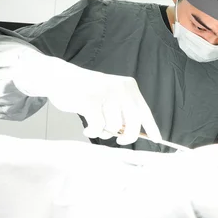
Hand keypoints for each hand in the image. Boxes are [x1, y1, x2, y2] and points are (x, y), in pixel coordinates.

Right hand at [14, 51, 160, 144]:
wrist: (60, 78)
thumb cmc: (87, 91)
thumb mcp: (110, 95)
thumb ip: (122, 111)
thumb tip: (132, 134)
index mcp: (128, 86)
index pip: (144, 110)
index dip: (151, 127)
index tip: (157, 139)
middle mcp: (120, 88)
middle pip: (133, 122)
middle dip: (128, 136)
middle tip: (120, 140)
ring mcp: (105, 93)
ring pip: (114, 126)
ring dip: (105, 132)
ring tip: (96, 126)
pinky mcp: (90, 100)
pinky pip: (98, 126)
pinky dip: (93, 132)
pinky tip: (87, 128)